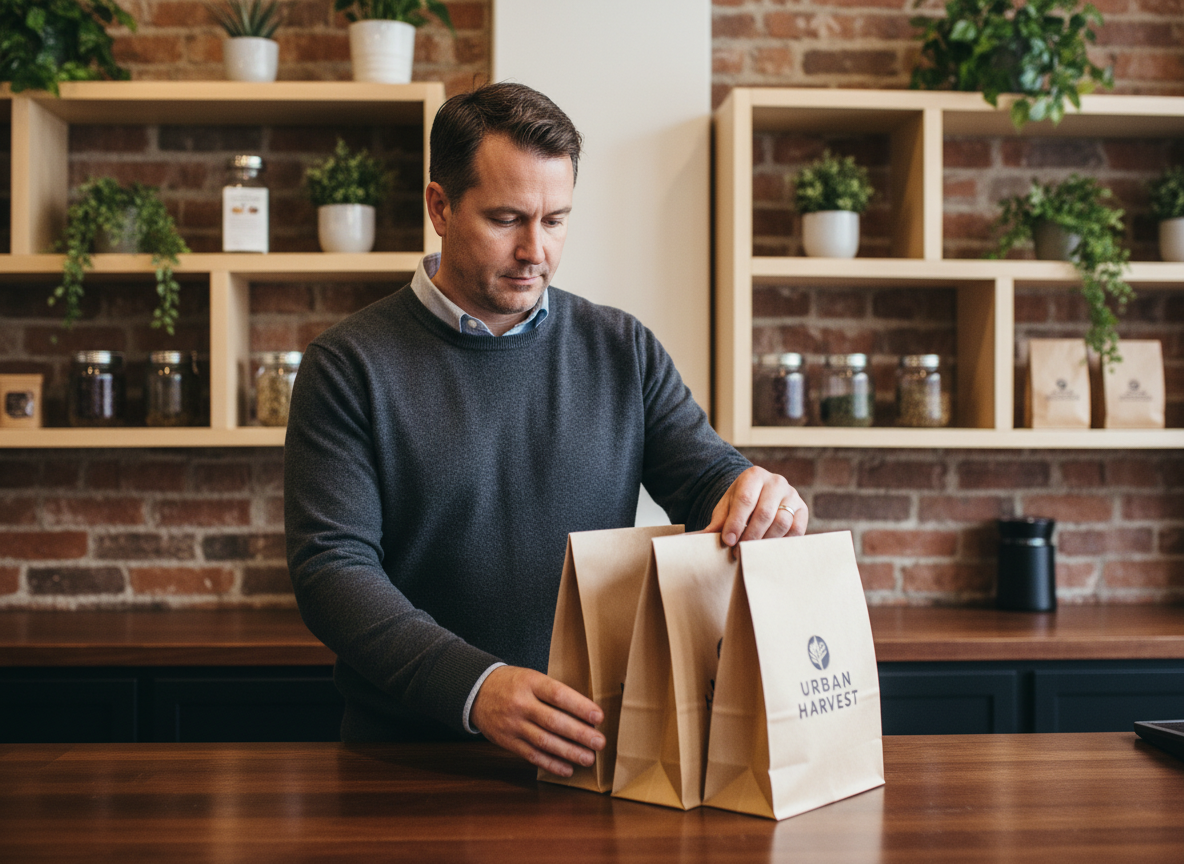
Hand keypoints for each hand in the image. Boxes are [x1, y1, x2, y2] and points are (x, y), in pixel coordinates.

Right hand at [469, 665, 604, 776]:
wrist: (477, 691)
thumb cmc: (513, 684)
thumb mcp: (531, 677)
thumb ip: (553, 693)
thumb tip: (584, 714)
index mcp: (530, 682)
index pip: (558, 694)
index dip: (579, 706)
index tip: (598, 716)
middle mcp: (521, 704)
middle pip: (553, 721)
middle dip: (579, 734)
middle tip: (599, 742)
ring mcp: (513, 724)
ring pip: (544, 741)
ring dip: (569, 752)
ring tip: (588, 758)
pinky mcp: (508, 741)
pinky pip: (531, 755)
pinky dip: (551, 764)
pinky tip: (567, 769)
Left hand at [702, 465, 806, 545]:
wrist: (760, 494)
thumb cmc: (740, 504)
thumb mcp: (725, 508)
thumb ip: (715, 524)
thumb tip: (693, 540)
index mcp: (753, 476)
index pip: (745, 500)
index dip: (736, 523)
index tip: (728, 541)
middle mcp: (776, 482)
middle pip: (764, 513)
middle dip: (749, 536)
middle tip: (738, 552)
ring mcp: (792, 495)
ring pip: (782, 522)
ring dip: (765, 541)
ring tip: (751, 552)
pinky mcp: (803, 510)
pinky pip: (796, 530)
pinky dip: (782, 542)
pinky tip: (767, 549)